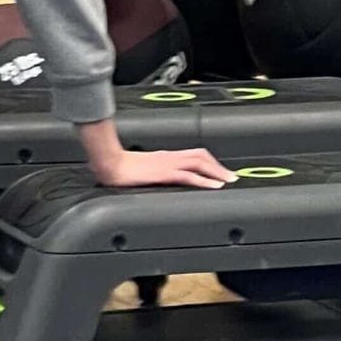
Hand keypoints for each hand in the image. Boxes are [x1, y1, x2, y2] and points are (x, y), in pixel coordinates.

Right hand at [91, 146, 233, 190]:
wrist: (108, 163)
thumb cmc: (118, 167)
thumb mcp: (140, 169)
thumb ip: (151, 172)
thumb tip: (156, 178)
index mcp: (165, 156)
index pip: (193, 154)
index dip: (210, 161)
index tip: (219, 170)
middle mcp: (169, 157)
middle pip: (201, 156)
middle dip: (218, 166)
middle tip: (231, 176)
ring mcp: (168, 164)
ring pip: (200, 163)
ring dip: (217, 172)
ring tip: (228, 180)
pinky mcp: (164, 173)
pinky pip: (189, 175)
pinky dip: (205, 180)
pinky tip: (214, 186)